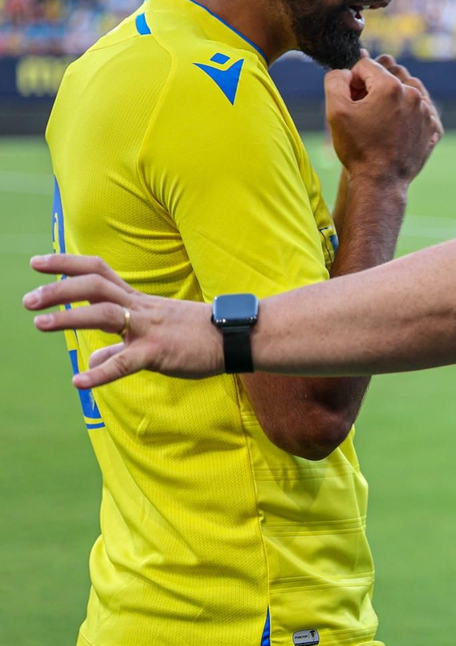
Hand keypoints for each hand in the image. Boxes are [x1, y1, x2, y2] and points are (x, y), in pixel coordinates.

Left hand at [23, 255, 219, 387]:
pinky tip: (80, 382)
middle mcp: (140, 309)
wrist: (237, 338)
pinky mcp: (158, 353)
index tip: (37, 263)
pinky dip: (101, 373)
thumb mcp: (155, 336)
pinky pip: (125, 363)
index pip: (98, 272)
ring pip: (103, 315)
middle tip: (28, 299)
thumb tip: (89, 363)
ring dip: (67, 317)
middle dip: (58, 290)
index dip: (66, 264)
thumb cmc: (198, 336)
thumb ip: (117, 349)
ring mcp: (149, 329)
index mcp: (138, 301)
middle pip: (94, 287)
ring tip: (38, 324)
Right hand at [325, 52, 442, 184]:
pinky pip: (416, 109)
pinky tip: (392, 129)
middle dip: (371, 89)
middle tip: (362, 112)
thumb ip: (335, 80)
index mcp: (391, 86)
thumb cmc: (358, 148)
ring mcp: (426, 111)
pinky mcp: (432, 126)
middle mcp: (413, 95)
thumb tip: (345, 71)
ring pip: (403, 92)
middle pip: (386, 78)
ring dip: (389, 100)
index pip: (365, 66)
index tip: (349, 100)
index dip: (352, 80)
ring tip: (377, 121)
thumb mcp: (335, 111)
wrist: (382, 182)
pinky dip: (404, 113)